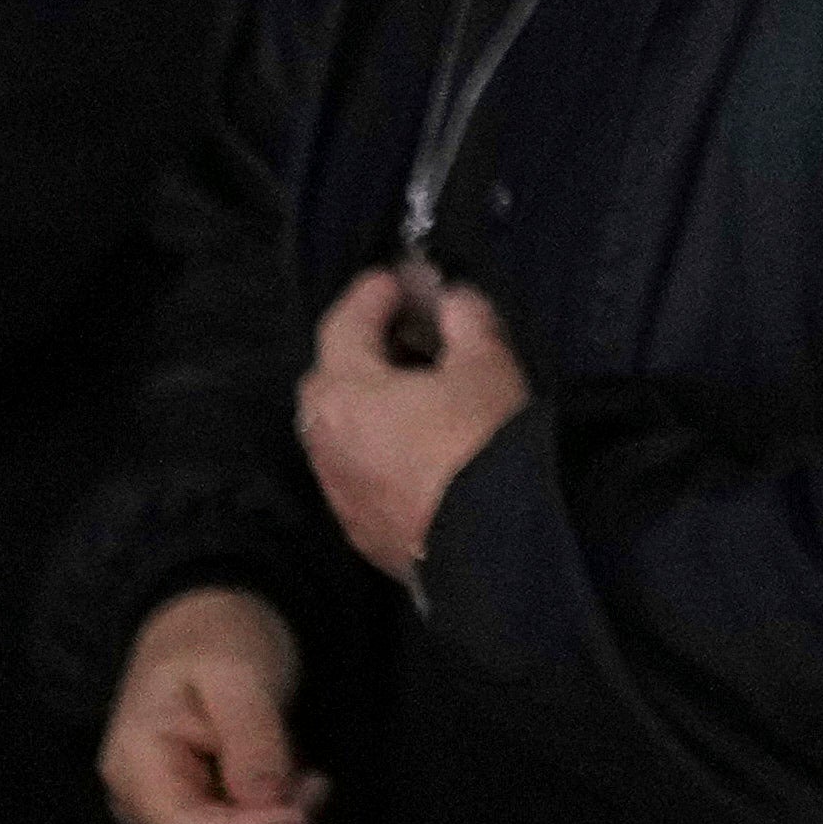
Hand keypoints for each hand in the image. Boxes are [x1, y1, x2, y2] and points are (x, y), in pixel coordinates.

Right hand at [97, 585, 314, 823]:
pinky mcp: (200, 816)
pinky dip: (275, 822)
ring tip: (306, 772)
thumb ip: (253, 741)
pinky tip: (292, 778)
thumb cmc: (218, 638)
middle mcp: (143, 807)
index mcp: (136, 768)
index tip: (301, 816)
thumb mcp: (239, 674)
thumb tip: (267, 806)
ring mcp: (169, 816)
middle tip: (314, 785)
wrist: (210, 624)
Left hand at [292, 268, 526, 588]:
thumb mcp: (487, 365)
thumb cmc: (483, 445)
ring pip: (338, 434)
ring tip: (414, 396)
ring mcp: (340, 493)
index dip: (371, 295)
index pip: (344, 325)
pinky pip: (358, 476)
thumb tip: (453, 302)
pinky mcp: (362, 532)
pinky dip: (377, 452)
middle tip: (402, 337)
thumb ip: (465, 320)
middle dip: (358, 352)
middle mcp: (327, 443)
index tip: (395, 279)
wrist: (494, 544)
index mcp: (346, 392)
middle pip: (328, 382)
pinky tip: (417, 452)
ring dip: (365, 407)